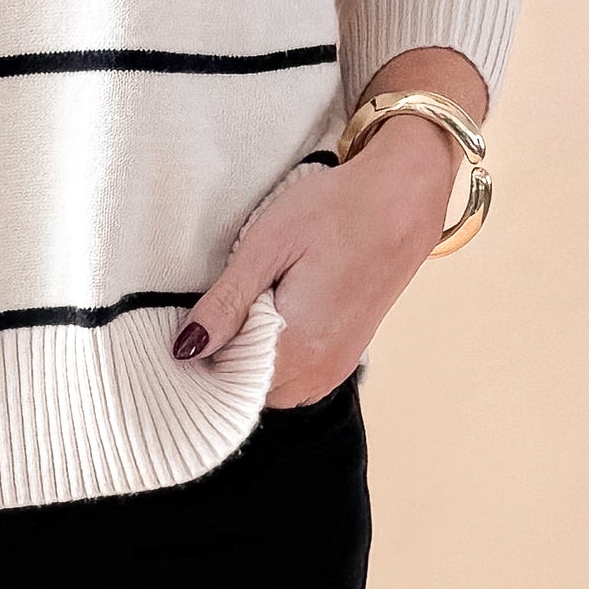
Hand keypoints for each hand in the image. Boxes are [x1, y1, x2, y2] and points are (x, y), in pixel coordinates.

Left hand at [172, 116, 459, 405]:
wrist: (402, 198)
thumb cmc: (335, 210)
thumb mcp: (267, 246)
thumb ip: (227, 303)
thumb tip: (186, 348)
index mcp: (299, 346)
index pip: (227, 384)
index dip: (202, 355)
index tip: (194, 320)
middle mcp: (322, 368)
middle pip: (249, 390)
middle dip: (226, 358)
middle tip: (220, 304)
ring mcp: (339, 365)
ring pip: (274, 385)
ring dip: (253, 357)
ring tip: (250, 302)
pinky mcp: (348, 354)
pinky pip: (299, 374)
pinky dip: (278, 354)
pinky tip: (274, 309)